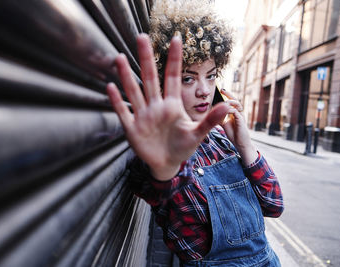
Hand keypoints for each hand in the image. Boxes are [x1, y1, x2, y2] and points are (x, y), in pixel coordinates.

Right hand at [107, 34, 229, 180]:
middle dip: (146, 59)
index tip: (176, 39)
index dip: (174, 59)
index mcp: (172, 105)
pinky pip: (123, 112)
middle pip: (150, 79)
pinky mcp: (132, 129)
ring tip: (120, 58)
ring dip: (127, 77)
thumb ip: (210, 120)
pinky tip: (111, 87)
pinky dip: (117, 101)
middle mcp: (156, 106)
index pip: (173, 77)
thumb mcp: (198, 134)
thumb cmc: (182, 146)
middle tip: (142, 37)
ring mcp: (143, 116)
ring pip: (134, 92)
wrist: (167, 164)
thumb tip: (228, 106)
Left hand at [220, 89, 257, 165]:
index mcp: (235, 113)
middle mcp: (239, 113)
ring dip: (230, 101)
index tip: (220, 90)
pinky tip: (224, 111)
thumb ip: (219, 118)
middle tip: (222, 89)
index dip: (226, 96)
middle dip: (229, 94)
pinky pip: (236, 112)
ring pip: (237, 104)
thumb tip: (211, 113)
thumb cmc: (234, 134)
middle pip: (235, 100)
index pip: (231, 102)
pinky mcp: (241, 120)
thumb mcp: (224, 124)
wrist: (240, 144)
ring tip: (224, 101)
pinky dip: (230, 110)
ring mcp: (241, 116)